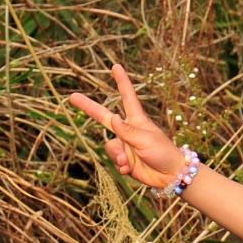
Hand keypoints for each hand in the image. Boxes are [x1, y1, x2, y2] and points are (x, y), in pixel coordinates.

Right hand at [66, 63, 184, 190]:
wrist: (170, 176)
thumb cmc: (163, 153)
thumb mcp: (145, 140)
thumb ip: (127, 131)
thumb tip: (112, 118)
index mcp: (136, 120)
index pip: (127, 97)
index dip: (121, 82)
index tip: (116, 67)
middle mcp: (128, 130)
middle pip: (104, 117)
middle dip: (88, 107)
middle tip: (72, 96)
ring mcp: (125, 145)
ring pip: (109, 146)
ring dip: (117, 155)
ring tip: (128, 162)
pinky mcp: (125, 161)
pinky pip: (114, 160)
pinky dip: (120, 166)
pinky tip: (130, 170)